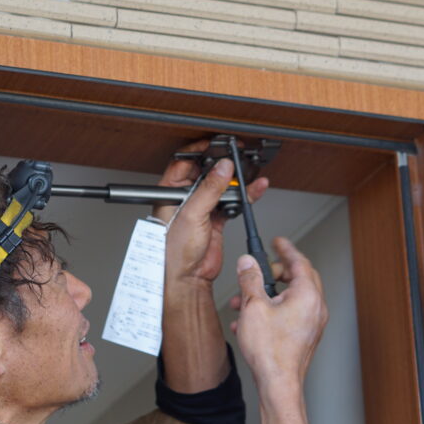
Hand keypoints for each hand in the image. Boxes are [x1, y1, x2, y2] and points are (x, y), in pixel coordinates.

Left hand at [154, 141, 267, 285]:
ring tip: (249, 172)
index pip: (184, 162)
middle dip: (221, 165)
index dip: (200, 151)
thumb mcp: (192, 214)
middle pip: (205, 172)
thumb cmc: (173, 252)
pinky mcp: (214, 220)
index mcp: (169, 192)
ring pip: (220, 187)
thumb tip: (222, 168)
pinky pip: (231, 202)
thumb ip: (209, 189)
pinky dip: (243, 196)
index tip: (215, 144)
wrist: (187, 278)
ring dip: (235, 181)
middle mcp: (184, 198)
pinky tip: (254, 189)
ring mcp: (200, 209)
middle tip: (236, 156)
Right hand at [232, 238, 327, 389]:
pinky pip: (291, 313)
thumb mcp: (253, 307)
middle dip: (275, 273)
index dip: (286, 249)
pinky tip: (251, 320)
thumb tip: (248, 263)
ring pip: (292, 297)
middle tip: (258, 272)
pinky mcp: (306, 335)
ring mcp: (313, 323)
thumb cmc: (270, 351)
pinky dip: (273, 309)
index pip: (299, 262)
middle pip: (298, 278)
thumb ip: (250, 280)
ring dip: (269, 294)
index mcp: (307, 296)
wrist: (278, 383)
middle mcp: (315, 308)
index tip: (278, 242)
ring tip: (245, 302)